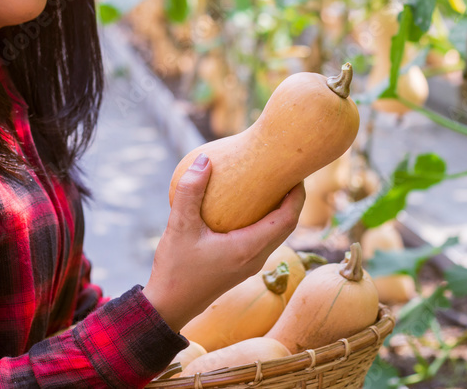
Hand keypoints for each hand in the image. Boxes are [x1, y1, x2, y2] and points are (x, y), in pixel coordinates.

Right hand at [142, 154, 304, 332]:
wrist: (168, 307)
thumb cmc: (174, 270)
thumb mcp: (179, 227)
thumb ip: (190, 192)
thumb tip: (206, 159)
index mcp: (248, 249)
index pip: (286, 220)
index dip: (297, 195)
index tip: (296, 171)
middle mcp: (255, 258)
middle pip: (287, 226)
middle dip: (293, 199)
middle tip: (287, 171)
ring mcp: (249, 264)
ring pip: (276, 233)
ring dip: (280, 210)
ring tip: (272, 183)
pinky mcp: (240, 266)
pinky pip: (262, 238)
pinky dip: (264, 220)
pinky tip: (247, 204)